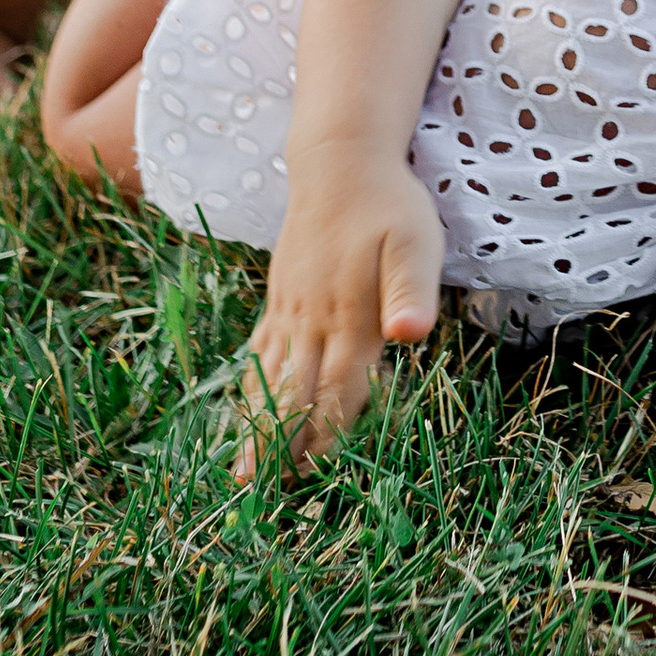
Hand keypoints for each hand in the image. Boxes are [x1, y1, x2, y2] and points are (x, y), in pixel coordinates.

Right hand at [234, 153, 444, 480]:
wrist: (339, 160)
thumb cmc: (389, 203)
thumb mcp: (416, 240)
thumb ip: (411, 289)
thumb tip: (410, 335)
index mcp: (350, 317)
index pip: (337, 391)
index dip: (326, 436)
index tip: (311, 479)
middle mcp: (314, 320)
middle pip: (294, 395)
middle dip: (279, 446)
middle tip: (259, 495)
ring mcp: (291, 308)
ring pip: (270, 378)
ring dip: (256, 425)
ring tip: (239, 469)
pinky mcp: (280, 294)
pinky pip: (260, 348)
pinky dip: (250, 383)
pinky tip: (242, 406)